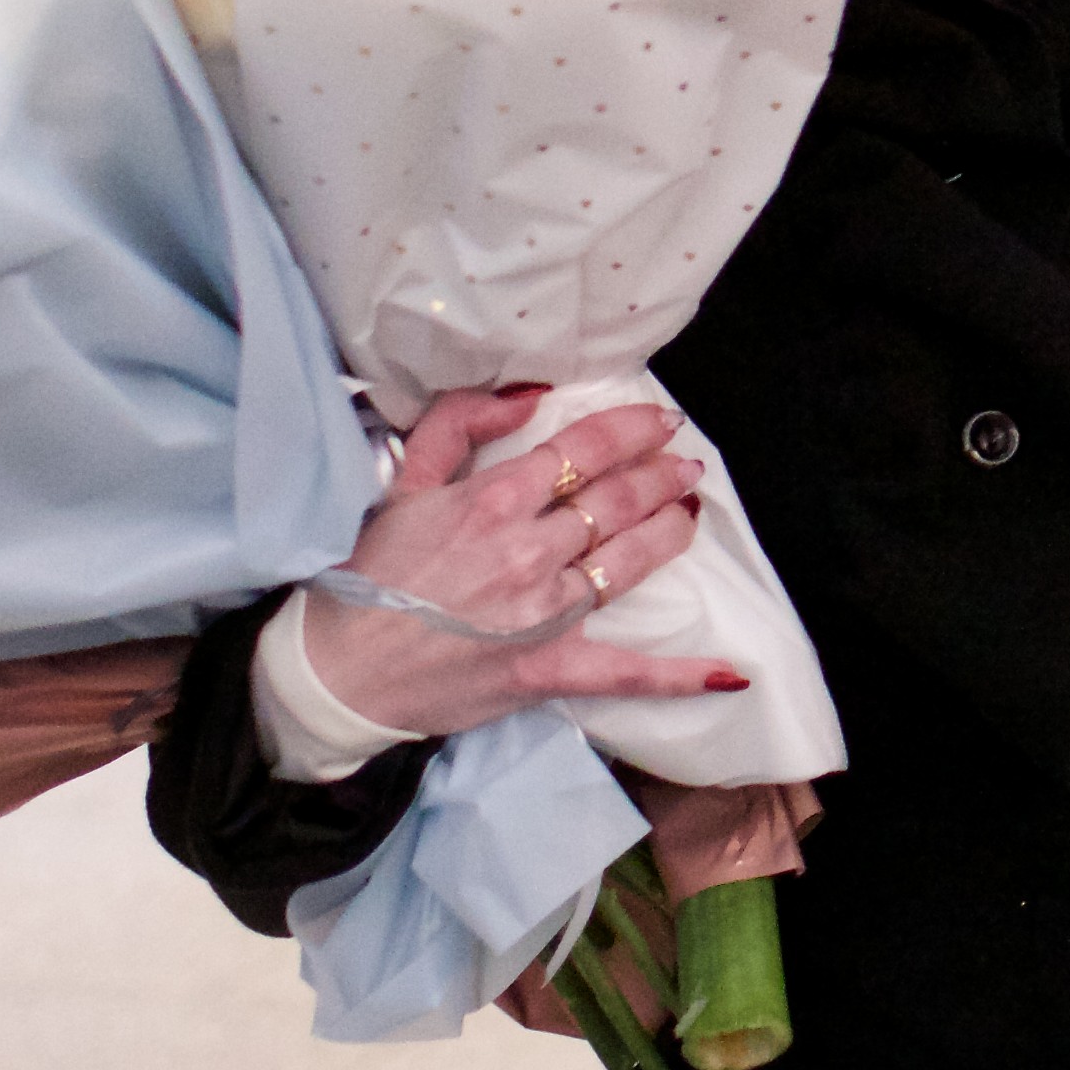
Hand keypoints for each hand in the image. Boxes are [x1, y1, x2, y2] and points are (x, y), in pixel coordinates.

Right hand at [290, 389, 742, 738]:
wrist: (338, 673)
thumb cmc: (366, 578)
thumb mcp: (401, 483)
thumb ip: (458, 423)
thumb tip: (529, 394)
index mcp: (493, 501)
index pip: (582, 451)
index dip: (631, 430)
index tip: (660, 422)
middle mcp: (528, 551)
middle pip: (617, 501)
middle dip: (662, 476)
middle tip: (686, 465)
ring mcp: (544, 613)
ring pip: (629, 562)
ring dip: (670, 531)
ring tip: (691, 511)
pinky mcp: (548, 670)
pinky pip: (625, 674)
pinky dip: (679, 676)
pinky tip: (730, 674)